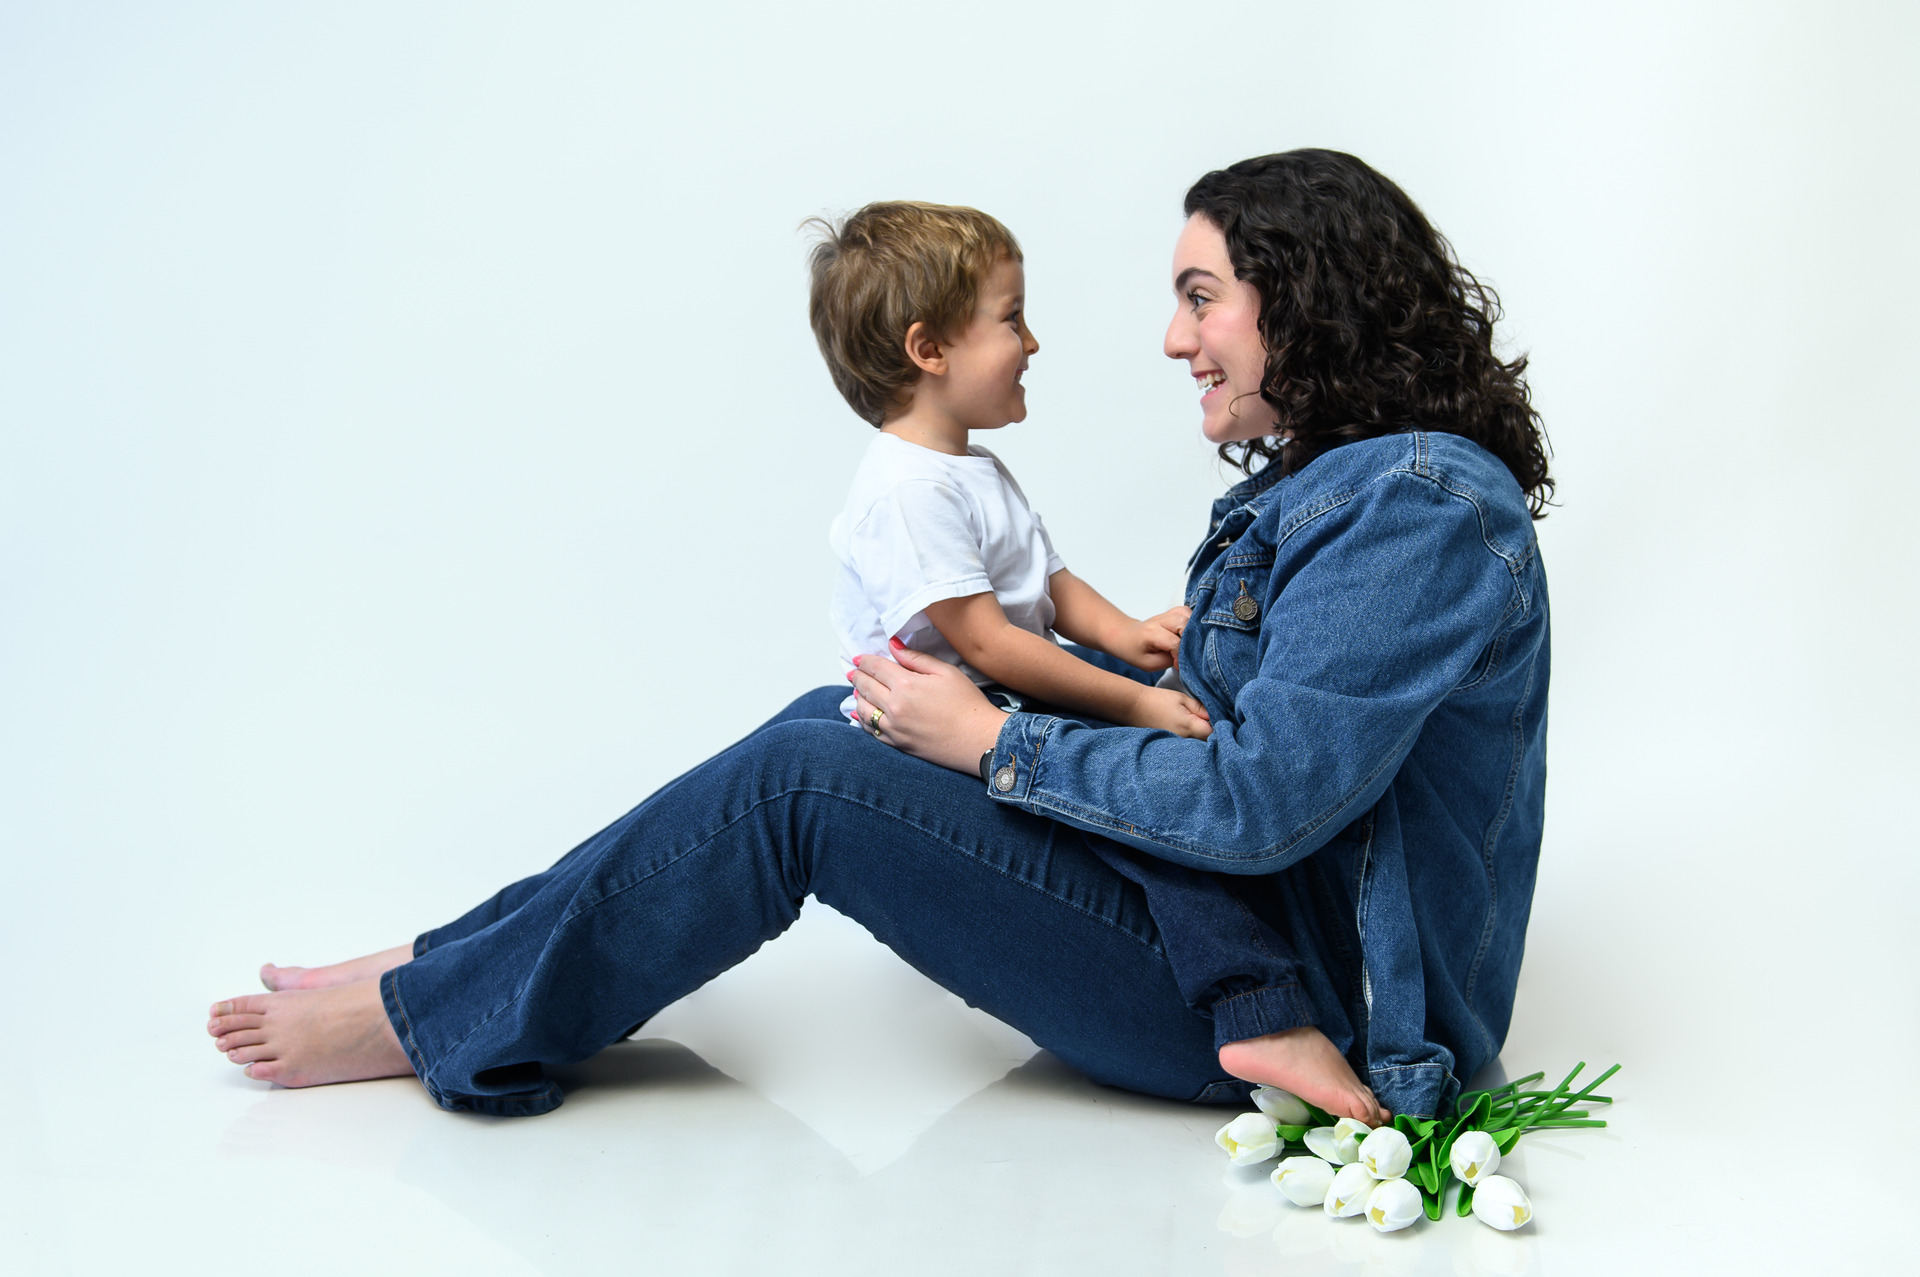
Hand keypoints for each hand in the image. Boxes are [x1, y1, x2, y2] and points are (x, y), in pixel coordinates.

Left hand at [847, 639, 1008, 772]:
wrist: (978, 740)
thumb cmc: (967, 704)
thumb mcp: (946, 671)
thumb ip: (916, 658)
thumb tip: (893, 645)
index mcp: (906, 685)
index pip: (876, 668)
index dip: (865, 661)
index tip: (859, 658)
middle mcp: (894, 707)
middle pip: (866, 687)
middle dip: (858, 676)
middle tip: (853, 672)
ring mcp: (894, 728)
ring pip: (864, 709)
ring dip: (857, 697)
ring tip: (856, 690)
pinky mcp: (897, 744)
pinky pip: (871, 731)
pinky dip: (863, 720)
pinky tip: (861, 714)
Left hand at [1113, 606, 1190, 671]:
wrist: (1127, 636)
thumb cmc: (1135, 651)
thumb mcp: (1149, 664)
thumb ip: (1169, 661)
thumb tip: (1185, 657)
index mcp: (1151, 633)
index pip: (1174, 642)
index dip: (1180, 656)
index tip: (1178, 665)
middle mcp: (1160, 620)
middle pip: (1184, 623)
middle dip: (1190, 641)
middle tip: (1186, 653)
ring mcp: (1167, 613)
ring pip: (1188, 615)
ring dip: (1193, 630)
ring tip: (1189, 644)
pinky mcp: (1174, 612)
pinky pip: (1188, 613)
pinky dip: (1193, 623)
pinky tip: (1190, 634)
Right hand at [1125, 685, 1211, 738]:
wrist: (1134, 707)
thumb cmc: (1158, 700)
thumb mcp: (1181, 698)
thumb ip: (1199, 708)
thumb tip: (1213, 716)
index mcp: (1189, 726)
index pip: (1212, 732)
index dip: (1217, 725)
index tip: (1215, 718)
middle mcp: (1184, 739)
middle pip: (1206, 742)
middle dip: (1210, 733)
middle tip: (1207, 722)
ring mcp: (1175, 744)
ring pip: (1196, 746)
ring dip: (1199, 738)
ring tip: (1196, 726)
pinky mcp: (1169, 745)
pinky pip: (1185, 746)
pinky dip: (1189, 741)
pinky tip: (1185, 731)